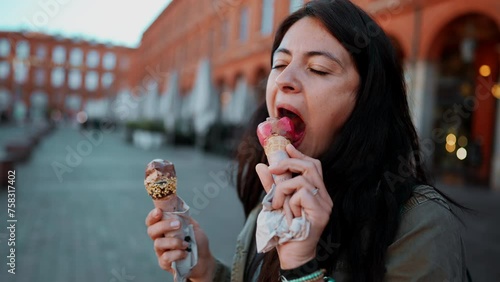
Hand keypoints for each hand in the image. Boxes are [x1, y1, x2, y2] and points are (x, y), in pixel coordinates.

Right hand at [145, 208, 214, 281]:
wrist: (204, 258)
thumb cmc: (196, 241)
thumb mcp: (192, 225)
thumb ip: (183, 217)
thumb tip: (176, 208)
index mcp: (164, 228)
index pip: (152, 221)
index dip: (152, 216)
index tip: (159, 211)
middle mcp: (160, 239)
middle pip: (151, 231)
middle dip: (163, 226)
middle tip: (178, 224)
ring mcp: (161, 252)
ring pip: (158, 244)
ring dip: (174, 242)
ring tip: (186, 244)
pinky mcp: (164, 263)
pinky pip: (165, 257)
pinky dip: (177, 254)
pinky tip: (185, 253)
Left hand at [255, 144, 332, 268]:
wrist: (292, 256)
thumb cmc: (285, 232)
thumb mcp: (276, 204)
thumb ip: (271, 186)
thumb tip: (261, 166)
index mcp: (317, 193)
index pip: (314, 166)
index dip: (300, 155)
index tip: (287, 148)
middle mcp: (324, 197)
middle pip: (311, 166)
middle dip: (289, 164)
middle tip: (273, 170)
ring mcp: (325, 205)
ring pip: (302, 180)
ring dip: (283, 190)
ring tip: (278, 206)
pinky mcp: (321, 213)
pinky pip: (302, 194)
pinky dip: (289, 202)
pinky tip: (288, 215)